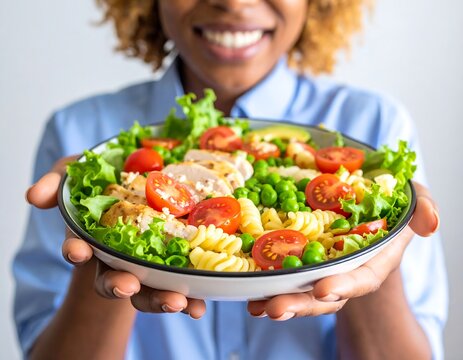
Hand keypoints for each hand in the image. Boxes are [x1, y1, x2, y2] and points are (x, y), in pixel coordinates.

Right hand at [26, 156, 205, 317]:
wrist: (145, 178)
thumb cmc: (106, 179)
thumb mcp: (77, 172)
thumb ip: (56, 181)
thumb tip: (34, 196)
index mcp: (93, 238)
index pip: (79, 250)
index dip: (76, 252)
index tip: (77, 252)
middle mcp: (118, 258)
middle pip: (114, 280)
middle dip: (119, 286)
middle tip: (127, 287)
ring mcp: (147, 263)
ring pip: (148, 290)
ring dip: (160, 299)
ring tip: (178, 303)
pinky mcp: (174, 263)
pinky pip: (181, 283)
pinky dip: (190, 298)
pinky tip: (199, 306)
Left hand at [247, 182, 439, 319]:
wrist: (363, 208)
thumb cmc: (387, 206)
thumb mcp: (411, 199)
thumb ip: (423, 208)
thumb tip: (430, 223)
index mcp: (371, 261)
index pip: (360, 279)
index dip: (343, 285)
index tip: (323, 289)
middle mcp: (344, 271)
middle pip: (323, 295)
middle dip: (301, 304)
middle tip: (276, 308)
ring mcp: (321, 269)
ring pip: (300, 291)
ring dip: (279, 300)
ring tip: (258, 307)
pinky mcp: (301, 262)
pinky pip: (283, 276)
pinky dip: (266, 286)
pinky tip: (249, 294)